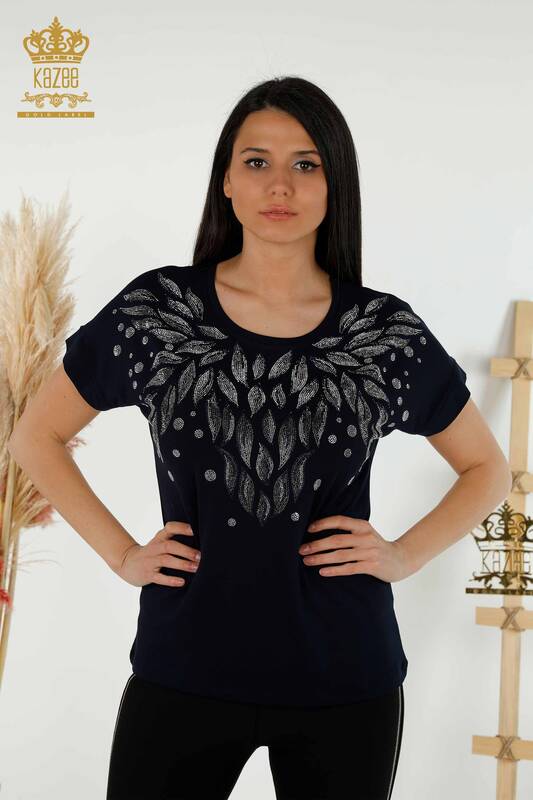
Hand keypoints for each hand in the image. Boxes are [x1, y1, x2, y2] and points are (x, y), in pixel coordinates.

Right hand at [116, 521, 200, 587]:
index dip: (181, 528)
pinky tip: (182, 581)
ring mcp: (150, 561)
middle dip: (186, 550)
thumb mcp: (159, 543)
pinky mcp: (147, 574)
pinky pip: (159, 578)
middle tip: (200, 556)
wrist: (127, 563)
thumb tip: (202, 544)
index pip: (169, 528)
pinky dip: (170, 580)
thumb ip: (175, 540)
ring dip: (182, 564)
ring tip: (195, 568)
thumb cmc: (151, 553)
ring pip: (166, 560)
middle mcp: (154, 548)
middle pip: (170, 545)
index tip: (193, 531)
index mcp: (159, 538)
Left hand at [298, 515, 414, 582]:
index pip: (339, 521)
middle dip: (316, 545)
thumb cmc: (376, 546)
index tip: (308, 530)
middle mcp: (365, 537)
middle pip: (336, 540)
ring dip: (321, 558)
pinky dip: (334, 570)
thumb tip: (321, 532)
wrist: (400, 560)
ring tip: (307, 561)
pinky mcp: (371, 566)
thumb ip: (349, 531)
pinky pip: (349, 568)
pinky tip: (322, 571)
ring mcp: (369, 552)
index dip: (323, 524)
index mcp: (362, 526)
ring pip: (340, 555)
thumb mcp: (366, 533)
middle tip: (301, 550)